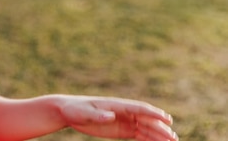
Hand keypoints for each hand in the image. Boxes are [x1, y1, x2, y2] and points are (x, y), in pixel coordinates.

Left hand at [58, 95, 177, 140]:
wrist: (68, 111)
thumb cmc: (75, 109)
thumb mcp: (84, 113)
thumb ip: (97, 115)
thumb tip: (110, 116)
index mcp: (116, 105)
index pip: (139, 108)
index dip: (154, 113)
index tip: (168, 119)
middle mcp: (123, 112)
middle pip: (146, 119)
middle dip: (160, 128)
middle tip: (174, 138)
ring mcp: (123, 120)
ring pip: (145, 127)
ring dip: (158, 134)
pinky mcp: (121, 129)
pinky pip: (138, 134)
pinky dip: (149, 139)